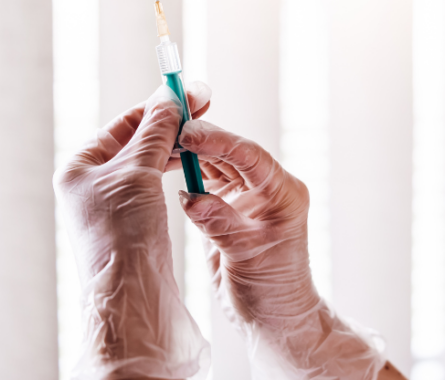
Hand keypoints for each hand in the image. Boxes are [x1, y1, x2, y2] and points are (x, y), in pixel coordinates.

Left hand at [53, 84, 211, 379]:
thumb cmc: (123, 232)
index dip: (158, 106)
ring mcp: (116, 202)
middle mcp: (94, 182)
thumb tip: (169, 97)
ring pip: (151, 161)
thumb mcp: (138, 172)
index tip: (190, 93)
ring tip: (204, 133)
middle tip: (204, 106)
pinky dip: (176, 168)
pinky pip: (158, 183)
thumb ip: (155, 132)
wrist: (130, 294)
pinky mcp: (137, 220)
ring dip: (176, 145)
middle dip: (171, 124)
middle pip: (138, 140)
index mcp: (80, 167)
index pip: (124, 123)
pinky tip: (194, 162)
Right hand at [173, 120, 385, 379]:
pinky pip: (208, 180)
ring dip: (191, 151)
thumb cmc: (273, 290)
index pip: (251, 156)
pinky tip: (167, 163)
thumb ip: (220, 223)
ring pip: (218, 163)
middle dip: (200, 139)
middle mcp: (269, 188)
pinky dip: (188, 171)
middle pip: (231, 153)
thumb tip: (189, 196)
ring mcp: (250, 195)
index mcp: (284, 194)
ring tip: (160, 140)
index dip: (219, 140)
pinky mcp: (230, 206)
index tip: (189, 133)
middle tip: (166, 127)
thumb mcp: (247, 256)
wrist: (274, 317)